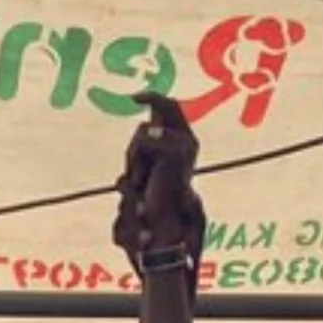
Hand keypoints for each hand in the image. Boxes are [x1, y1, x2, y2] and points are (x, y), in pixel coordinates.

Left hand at [114, 92, 205, 273]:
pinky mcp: (175, 151)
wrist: (162, 224)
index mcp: (184, 144)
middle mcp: (188, 141)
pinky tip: (143, 180)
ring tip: (140, 179)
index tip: (134, 98)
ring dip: (133, 155)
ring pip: (144, 130)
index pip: (172, 108)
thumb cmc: (153, 203)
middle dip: (149, 109)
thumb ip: (149, 148)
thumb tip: (146, 127)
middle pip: (167, 105)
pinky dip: (136, 161)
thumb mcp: (148, 169)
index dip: (154, 98)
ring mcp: (184, 145)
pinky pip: (145, 140)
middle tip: (135, 120)